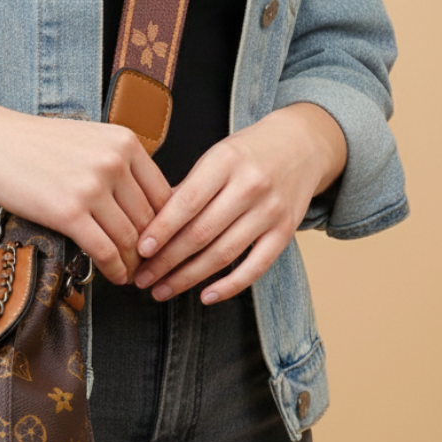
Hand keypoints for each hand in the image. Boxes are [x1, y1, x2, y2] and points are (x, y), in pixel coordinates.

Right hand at [0, 78, 172, 283]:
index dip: (167, 226)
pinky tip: (115, 276)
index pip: (164, 193)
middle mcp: (114, 162)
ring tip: (132, 275)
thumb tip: (148, 204)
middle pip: (150, 219)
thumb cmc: (36, 143)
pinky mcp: (69, 212)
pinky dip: (115, 269)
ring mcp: (92, 187)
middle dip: (153, 250)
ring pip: (131, 238)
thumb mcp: (89, 140)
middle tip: (151, 268)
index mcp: (125, 142)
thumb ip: (120, 164)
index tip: (162, 244)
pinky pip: (105, 250)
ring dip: (135, 264)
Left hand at [132, 103, 346, 303]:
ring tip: (162, 290)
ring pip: (223, 253)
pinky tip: (205, 296)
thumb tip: (149, 224)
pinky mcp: (286, 232)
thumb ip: (186, 189)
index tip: (140, 250)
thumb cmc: (247, 153)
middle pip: (201, 233)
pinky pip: (256, 267)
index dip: (162, 230)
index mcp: (224, 162)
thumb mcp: (214, 157)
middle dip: (166, 260)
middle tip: (141, 277)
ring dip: (188, 278)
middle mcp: (250, 186)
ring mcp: (270, 211)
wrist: (301, 144)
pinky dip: (230, 286)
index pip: (187, 202)